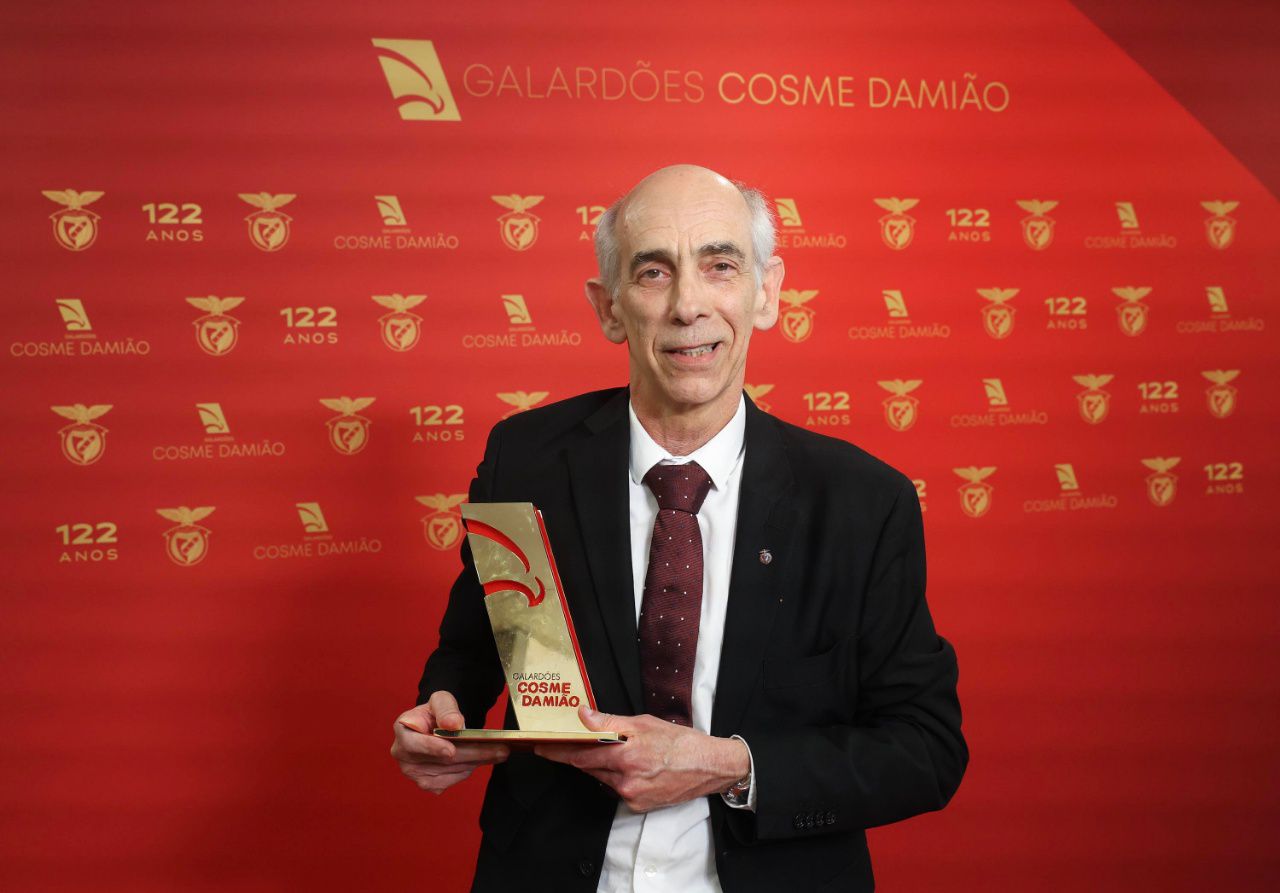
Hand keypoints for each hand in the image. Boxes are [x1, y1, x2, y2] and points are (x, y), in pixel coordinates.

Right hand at [390, 690, 508, 794]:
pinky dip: (469, 769)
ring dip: (476, 762)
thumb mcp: (441, 700)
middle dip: (473, 753)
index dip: (432, 748)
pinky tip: (481, 758)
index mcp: (403, 730)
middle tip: (500, 749)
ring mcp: (414, 773)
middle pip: (441, 760)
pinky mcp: (428, 784)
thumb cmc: (436, 712)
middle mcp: (404, 755)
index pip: (414, 744)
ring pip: (451, 771)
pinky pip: (452, 780)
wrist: (436, 726)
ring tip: (498, 752)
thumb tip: (453, 724)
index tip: (450, 750)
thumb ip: (446, 709)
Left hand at [534, 705, 748, 812]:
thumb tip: (584, 715)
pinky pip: (617, 789)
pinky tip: (635, 768)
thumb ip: (610, 721)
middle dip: (582, 756)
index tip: (539, 748)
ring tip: (623, 753)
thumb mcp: (644, 723)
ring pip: (603, 778)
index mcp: (625, 755)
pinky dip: (618, 778)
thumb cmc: (679, 741)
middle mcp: (625, 779)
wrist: (709, 767)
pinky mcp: (637, 806)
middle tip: (573, 743)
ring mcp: (631, 795)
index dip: (558, 752)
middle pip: (589, 768)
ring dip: (603, 766)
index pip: (581, 755)